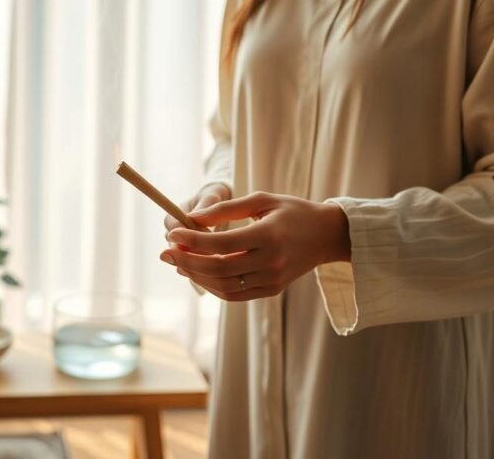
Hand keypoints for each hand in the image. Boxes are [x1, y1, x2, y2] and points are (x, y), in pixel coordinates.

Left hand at [160, 192, 350, 301]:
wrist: (327, 236)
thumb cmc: (292, 211)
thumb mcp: (261, 200)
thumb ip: (225, 209)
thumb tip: (191, 218)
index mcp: (269, 236)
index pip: (222, 243)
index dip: (193, 241)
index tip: (173, 233)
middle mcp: (271, 262)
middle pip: (218, 268)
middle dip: (187, 261)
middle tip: (165, 252)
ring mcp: (272, 280)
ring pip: (223, 285)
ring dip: (196, 275)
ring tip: (177, 262)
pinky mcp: (271, 290)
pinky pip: (234, 294)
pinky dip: (212, 285)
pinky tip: (198, 272)